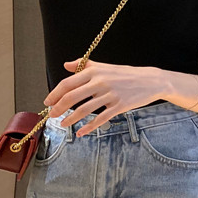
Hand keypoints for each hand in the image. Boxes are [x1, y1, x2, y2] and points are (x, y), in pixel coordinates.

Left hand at [43, 59, 163, 135]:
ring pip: (84, 109)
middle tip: (51, 115)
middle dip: (58, 108)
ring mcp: (110, 95)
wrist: (149, 80)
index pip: (68, 83)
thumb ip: (84, 65)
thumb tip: (66, 65)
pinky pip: (100, 119)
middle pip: (72, 97)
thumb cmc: (124, 74)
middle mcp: (100, 82)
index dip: (55, 93)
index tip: (48, 102)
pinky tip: (81, 132)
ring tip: (62, 124)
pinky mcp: (119, 106)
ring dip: (71, 119)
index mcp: (94, 71)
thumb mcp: (104, 66)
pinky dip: (89, 127)